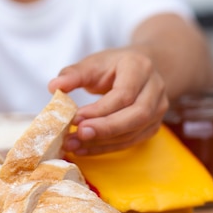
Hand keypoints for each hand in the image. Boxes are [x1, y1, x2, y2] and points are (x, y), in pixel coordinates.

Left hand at [48, 48, 168, 155]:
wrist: (139, 69)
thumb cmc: (113, 66)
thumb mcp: (93, 63)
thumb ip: (73, 74)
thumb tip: (53, 86)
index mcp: (140, 67)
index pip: (124, 94)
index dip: (100, 109)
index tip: (75, 119)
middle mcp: (155, 88)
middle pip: (136, 115)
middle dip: (105, 129)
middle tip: (78, 135)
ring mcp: (159, 109)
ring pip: (135, 131)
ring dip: (103, 142)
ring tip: (75, 145)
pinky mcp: (153, 126)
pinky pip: (131, 141)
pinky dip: (107, 147)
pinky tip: (85, 149)